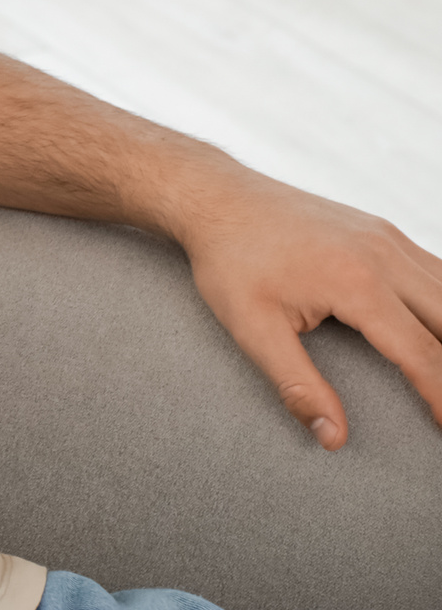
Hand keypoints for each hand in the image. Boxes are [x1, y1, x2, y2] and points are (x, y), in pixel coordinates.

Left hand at [167, 168, 441, 447]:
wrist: (215, 196)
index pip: (424, 355)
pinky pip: (435, 270)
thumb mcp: (250, 327)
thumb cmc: (228, 260)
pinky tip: (438, 327)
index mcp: (356, 284)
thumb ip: (296, 385)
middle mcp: (384, 256)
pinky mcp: (383, 231)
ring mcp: (387, 238)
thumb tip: (332, 437)